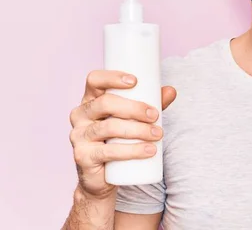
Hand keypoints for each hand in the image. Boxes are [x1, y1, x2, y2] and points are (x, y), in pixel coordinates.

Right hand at [68, 70, 176, 199]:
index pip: (94, 80)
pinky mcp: (83, 157)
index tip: (135, 81)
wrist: (104, 175)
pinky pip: (108, 152)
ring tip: (157, 134)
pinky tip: (149, 150)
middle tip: (154, 115)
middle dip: (134, 108)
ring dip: (138, 130)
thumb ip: (152, 103)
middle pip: (105, 103)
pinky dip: (132, 151)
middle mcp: (80, 115)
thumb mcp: (135, 118)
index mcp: (90, 99)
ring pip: (109, 127)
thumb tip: (171, 91)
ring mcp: (78, 136)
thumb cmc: (119, 138)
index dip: (112, 77)